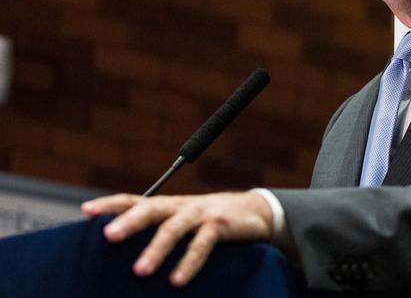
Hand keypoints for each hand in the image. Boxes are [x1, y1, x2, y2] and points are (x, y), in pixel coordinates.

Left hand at [81, 191, 272, 286]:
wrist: (255, 210)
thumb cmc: (211, 220)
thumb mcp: (184, 221)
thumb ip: (160, 230)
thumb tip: (125, 254)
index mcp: (168, 205)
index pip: (135, 200)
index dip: (110, 204)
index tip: (86, 211)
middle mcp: (181, 206)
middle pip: (150, 209)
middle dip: (128, 222)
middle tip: (108, 236)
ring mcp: (201, 214)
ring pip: (174, 228)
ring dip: (156, 249)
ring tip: (139, 271)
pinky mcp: (220, 225)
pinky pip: (202, 244)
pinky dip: (189, 262)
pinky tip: (177, 280)